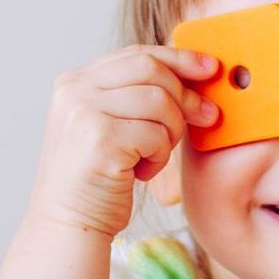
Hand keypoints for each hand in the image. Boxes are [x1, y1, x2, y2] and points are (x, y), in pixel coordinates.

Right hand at [29, 44, 220, 238]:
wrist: (69, 223)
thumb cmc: (97, 179)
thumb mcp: (108, 125)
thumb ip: (133, 96)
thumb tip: (192, 74)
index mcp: (75, 81)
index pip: (137, 54)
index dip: (178, 58)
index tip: (209, 68)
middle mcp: (75, 91)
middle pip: (151, 70)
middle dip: (185, 94)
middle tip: (206, 116)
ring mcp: (85, 113)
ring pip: (159, 102)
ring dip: (170, 132)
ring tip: (154, 156)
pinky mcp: (101, 140)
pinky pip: (156, 134)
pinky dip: (159, 157)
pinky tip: (141, 173)